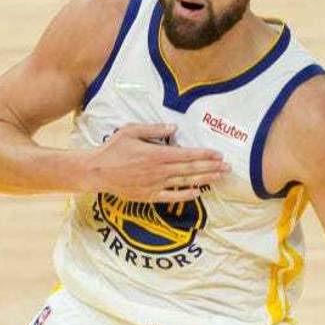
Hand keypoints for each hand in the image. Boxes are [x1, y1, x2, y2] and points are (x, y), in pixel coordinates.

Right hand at [84, 123, 228, 201]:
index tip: (218, 154)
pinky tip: (197, 193)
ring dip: (204, 180)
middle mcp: (158, 171)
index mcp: (156, 154)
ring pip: (184, 183)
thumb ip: (154, 130)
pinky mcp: (149, 196)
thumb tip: (174, 128)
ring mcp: (154, 185)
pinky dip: (185, 195)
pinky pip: (171, 196)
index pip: (186, 155)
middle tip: (227, 167)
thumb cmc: (113, 149)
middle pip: (190, 170)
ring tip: (219, 178)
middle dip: (211, 168)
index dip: (204, 155)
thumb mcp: (131, 131)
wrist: (96, 171)